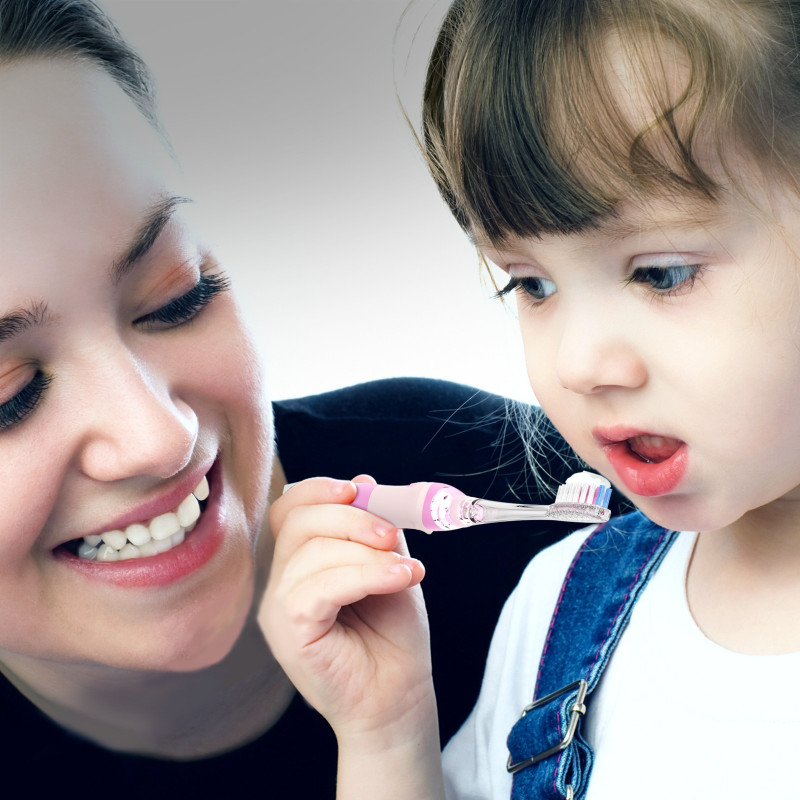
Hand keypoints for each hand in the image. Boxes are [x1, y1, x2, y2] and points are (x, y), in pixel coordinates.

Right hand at [259, 476, 433, 740]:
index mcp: (299, 563)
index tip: (358, 491)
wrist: (399, 697)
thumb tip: (365, 483)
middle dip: (351, 518)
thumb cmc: (392, 635)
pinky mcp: (290, 631)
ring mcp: (280, 608)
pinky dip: (365, 575)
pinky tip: (400, 578)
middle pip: (296, 522)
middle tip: (392, 537)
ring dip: (367, 552)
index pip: (287, 510)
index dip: (318, 491)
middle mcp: (281, 583)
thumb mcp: (388, 563)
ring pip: (311, 553)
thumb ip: (375, 527)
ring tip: (406, 569)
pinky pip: (319, 588)